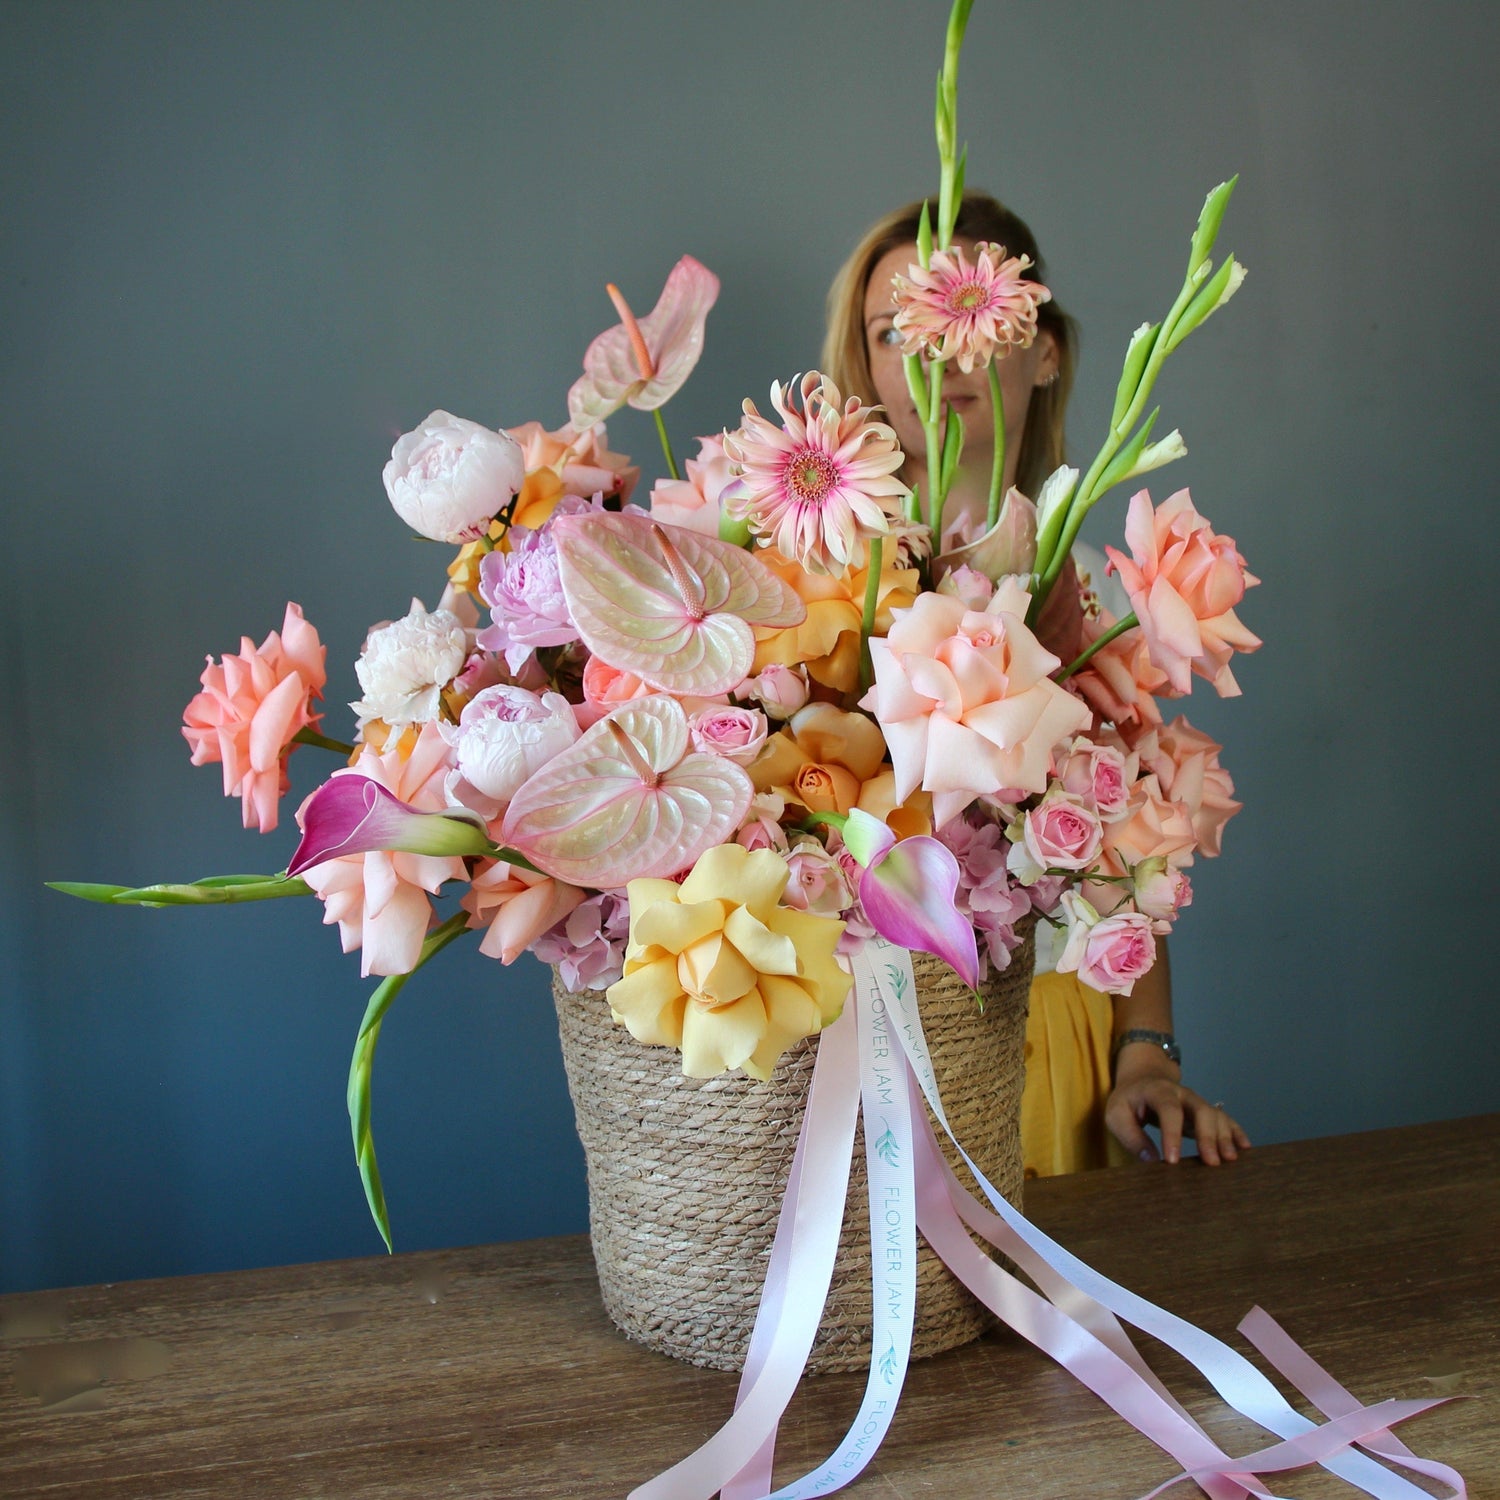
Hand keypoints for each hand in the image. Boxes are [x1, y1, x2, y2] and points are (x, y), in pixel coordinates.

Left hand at [1105, 1048, 1251, 1165]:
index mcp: (1158, 1091)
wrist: (1143, 1078)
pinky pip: (1224, 1118)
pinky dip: (1236, 1131)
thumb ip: (1131, 1136)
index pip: (1168, 1110)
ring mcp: (1196, 1101)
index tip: (1173, 1161)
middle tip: (1211, 1162)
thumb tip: (1150, 1161)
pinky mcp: (1205, 1111)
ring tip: (1231, 1160)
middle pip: (1200, 1110)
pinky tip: (1245, 1148)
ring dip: (1224, 1137)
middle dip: (1207, 1136)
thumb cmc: (1128, 1100)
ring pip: (1215, 1115)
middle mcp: (1182, 1094)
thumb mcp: (1116, 1114)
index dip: (1172, 1135)